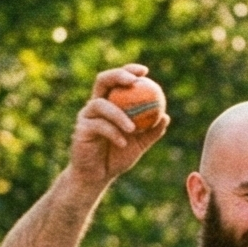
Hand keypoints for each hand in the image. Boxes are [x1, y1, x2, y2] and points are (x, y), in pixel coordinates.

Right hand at [70, 66, 169, 190]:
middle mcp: (96, 105)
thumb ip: (151, 131)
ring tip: (133, 129)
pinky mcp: (81, 129)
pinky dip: (112, 133)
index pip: (117, 80)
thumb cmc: (118, 157)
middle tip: (134, 81)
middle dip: (118, 76)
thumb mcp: (139, 144)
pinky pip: (98, 126)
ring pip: (100, 104)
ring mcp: (86, 116)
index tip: (144, 71)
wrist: (98, 175)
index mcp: (110, 103)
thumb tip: (166, 117)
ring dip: (118, 114)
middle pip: (103, 81)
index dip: (128, 71)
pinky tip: (123, 142)